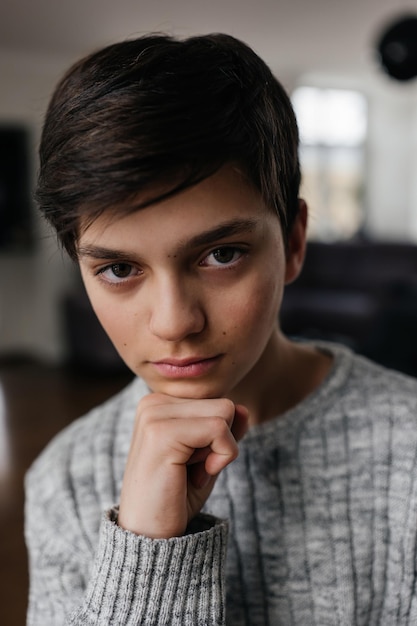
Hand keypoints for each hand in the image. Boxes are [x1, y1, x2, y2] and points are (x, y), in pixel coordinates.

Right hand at [118, 393, 248, 537]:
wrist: (149, 538)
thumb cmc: (175, 498)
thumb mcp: (207, 458)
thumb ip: (224, 431)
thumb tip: (244, 409)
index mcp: (160, 404)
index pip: (218, 402)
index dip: (219, 438)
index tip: (191, 465)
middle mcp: (153, 402)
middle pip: (225, 405)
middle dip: (221, 442)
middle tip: (192, 471)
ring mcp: (154, 415)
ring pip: (225, 412)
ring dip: (220, 450)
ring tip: (190, 473)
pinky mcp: (161, 432)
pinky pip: (219, 428)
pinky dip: (221, 457)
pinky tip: (195, 477)